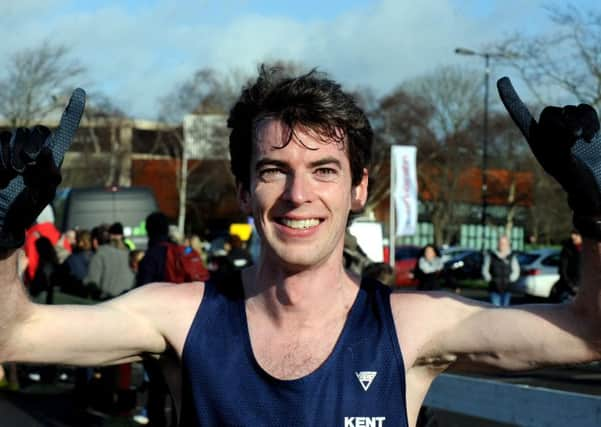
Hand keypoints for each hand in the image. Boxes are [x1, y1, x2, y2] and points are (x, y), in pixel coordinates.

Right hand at [0, 89, 84, 247]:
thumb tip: (46, 150)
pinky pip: (0, 141)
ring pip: (15, 134)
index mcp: (51, 158)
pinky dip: (2, 159)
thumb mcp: (43, 194)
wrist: (2, 218)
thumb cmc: (26, 208)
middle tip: (26, 170)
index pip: (64, 131)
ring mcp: (12, 149)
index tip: (81, 92)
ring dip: (14, 156)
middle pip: (38, 131)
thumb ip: (50, 174)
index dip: (72, 112)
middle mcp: (33, 149)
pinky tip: (3, 177)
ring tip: (13, 176)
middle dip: (32, 146)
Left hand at [497, 77, 600, 237]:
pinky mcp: (586, 124)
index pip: (520, 115)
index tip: (502, 79)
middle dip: (564, 123)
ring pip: (570, 110)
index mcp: (537, 142)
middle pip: (550, 112)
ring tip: (587, 141)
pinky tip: (592, 137)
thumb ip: (562, 145)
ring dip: (582, 123)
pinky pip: (585, 109)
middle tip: (577, 138)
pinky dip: (592, 120)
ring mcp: (568, 127)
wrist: (596, 185)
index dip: (511, 97)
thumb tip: (569, 129)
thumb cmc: (575, 180)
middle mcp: (549, 132)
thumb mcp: (564, 165)